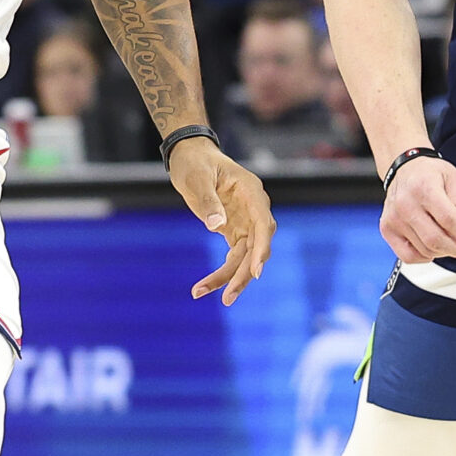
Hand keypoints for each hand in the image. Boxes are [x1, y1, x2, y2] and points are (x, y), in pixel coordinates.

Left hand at [167, 136, 274, 303]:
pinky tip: (206, 286)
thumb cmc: (195, 163)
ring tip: (201, 292)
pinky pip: (234, 256)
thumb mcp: (197, 178)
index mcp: (251, 193)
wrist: (191, 157)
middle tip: (227, 298)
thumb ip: (208, 201)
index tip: (256, 272)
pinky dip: (222, 272)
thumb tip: (216, 226)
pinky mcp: (234, 230)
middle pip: (256, 248)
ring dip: (228, 278)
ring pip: (244, 257)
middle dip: (242, 274)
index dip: (261, 249)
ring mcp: (246, 221)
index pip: (264, 224)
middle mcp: (254, 210)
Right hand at [380, 155, 455, 262]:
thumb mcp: (454, 177)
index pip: (449, 219)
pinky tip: (434, 248)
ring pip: (425, 250)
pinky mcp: (387, 229)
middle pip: (436, 239)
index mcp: (424, 187)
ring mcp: (394, 218)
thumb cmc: (430, 174)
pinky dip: (425, 257)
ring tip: (452, 244)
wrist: (404, 169)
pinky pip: (408, 256)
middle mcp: (405, 204)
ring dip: (444, 252)